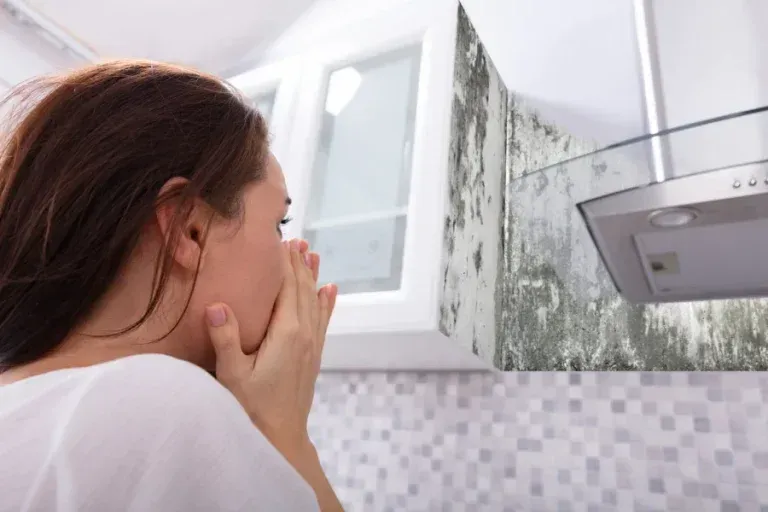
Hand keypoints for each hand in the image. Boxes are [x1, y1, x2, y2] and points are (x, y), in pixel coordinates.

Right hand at [204, 238, 336, 450]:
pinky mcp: (313, 356)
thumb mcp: (233, 374)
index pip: (287, 288)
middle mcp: (304, 334)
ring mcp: (311, 345)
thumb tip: (217, 304)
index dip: (284, 263)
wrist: (281, 438)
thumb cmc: (252, 408)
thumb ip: (226, 339)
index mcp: (287, 333)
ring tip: (313, 253)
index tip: (280, 240)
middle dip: (299, 263)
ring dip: (313, 276)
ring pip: (315, 301)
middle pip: (303, 289)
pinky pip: (322, 320)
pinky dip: (326, 302)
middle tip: (296, 239)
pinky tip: (330, 290)